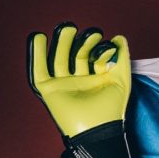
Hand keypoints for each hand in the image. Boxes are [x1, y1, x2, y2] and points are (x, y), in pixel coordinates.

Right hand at [28, 22, 130, 137]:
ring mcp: (63, 85)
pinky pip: (39, 69)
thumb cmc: (111, 108)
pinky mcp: (49, 90)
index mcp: (96, 79)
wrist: (96, 128)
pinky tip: (39, 38)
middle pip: (74, 55)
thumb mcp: (121, 79)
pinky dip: (36, 54)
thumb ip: (122, 58)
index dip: (96, 46)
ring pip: (58, 59)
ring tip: (64, 28)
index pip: (92, 56)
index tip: (100, 38)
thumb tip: (119, 38)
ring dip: (60, 44)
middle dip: (77, 42)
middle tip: (79, 29)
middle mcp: (79, 81)